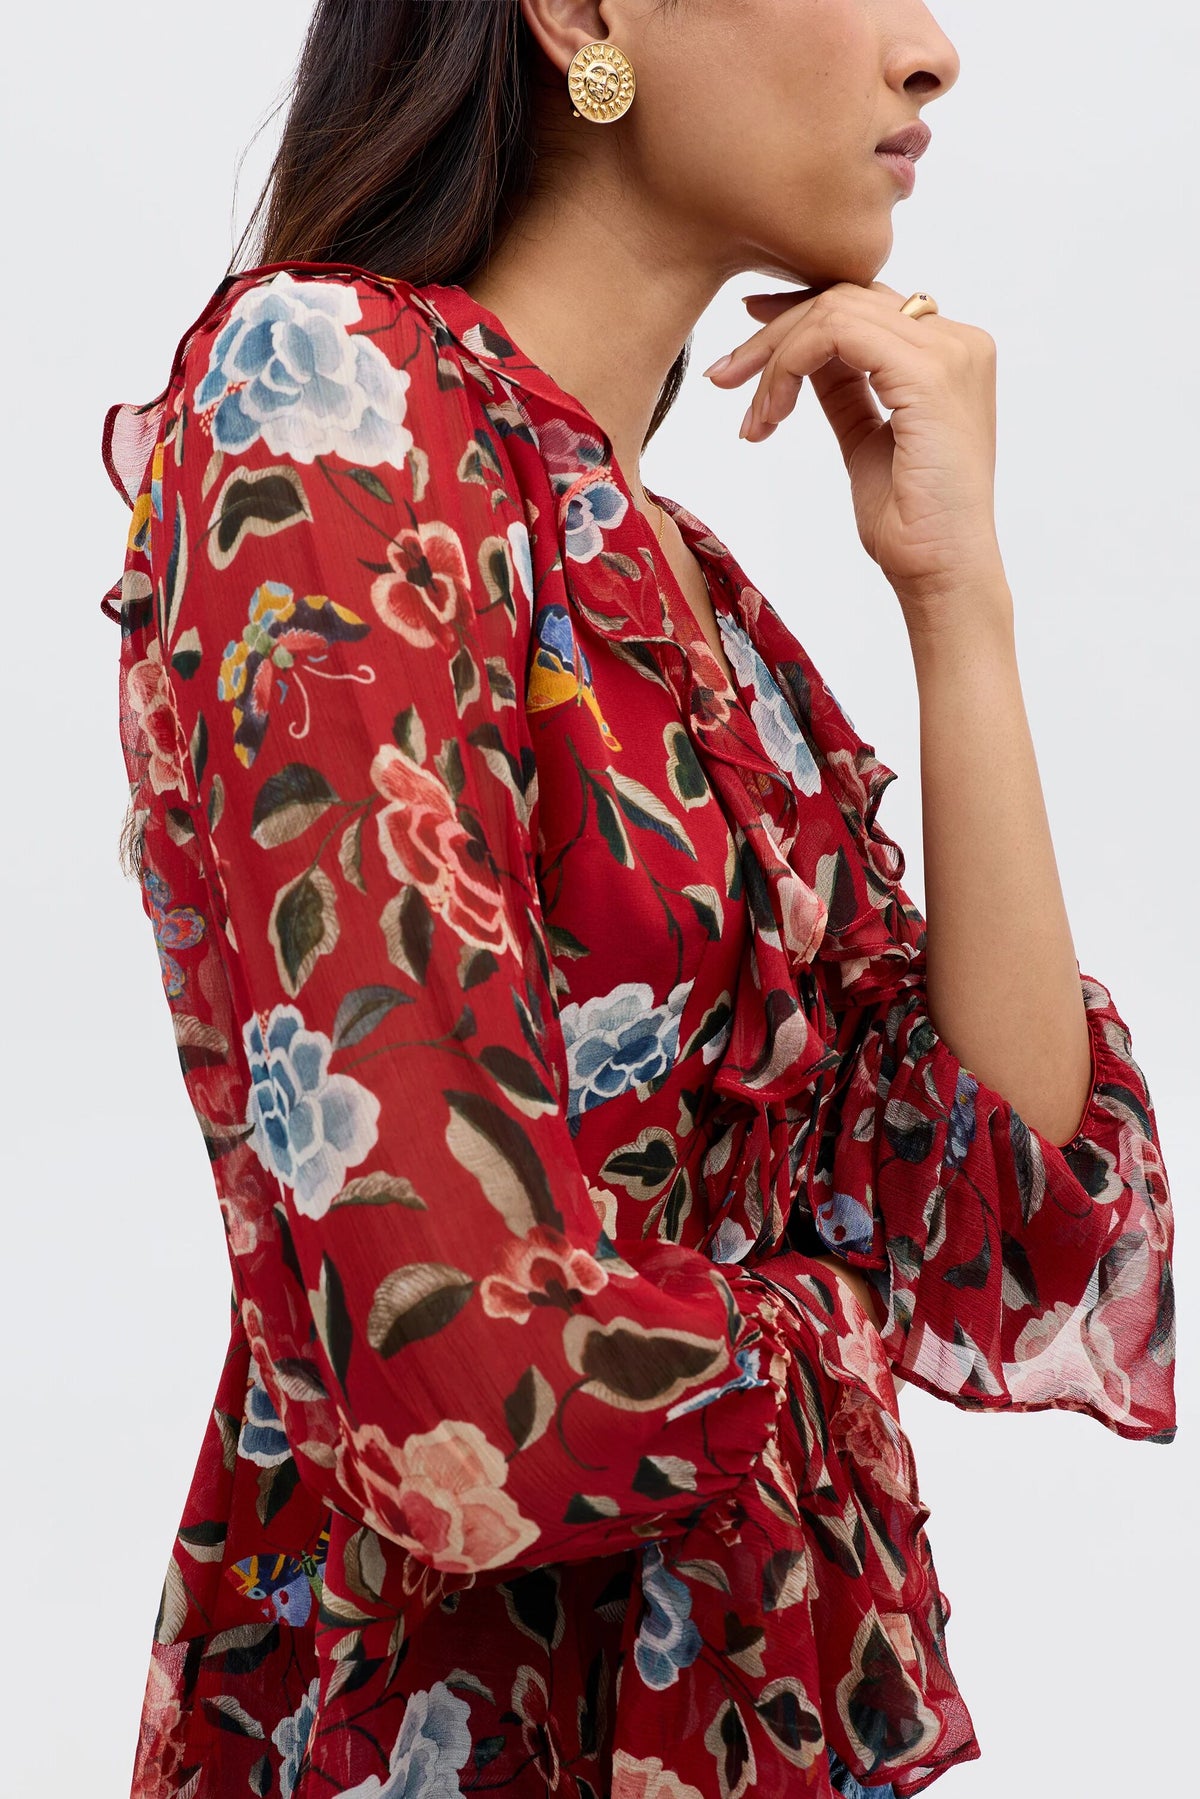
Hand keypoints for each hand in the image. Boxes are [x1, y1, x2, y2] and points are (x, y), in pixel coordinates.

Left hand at [704, 280, 1005, 627]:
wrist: (941, 573)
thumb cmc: (911, 524)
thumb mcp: (866, 438)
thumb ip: (844, 387)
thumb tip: (805, 354)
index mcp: (950, 354)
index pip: (865, 305)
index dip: (798, 315)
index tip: (747, 348)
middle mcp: (958, 341)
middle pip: (845, 298)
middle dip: (773, 333)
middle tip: (723, 377)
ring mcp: (948, 352)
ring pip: (834, 311)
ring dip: (775, 358)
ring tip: (754, 417)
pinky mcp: (928, 373)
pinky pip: (836, 334)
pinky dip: (790, 365)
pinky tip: (771, 413)